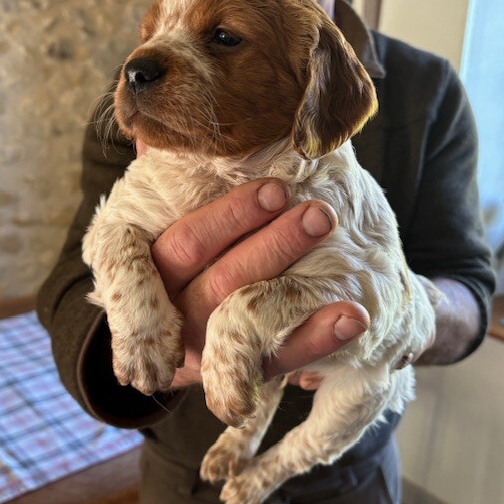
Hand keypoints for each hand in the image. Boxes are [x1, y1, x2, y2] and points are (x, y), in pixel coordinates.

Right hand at [148, 177, 368, 389]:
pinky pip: (280, 357)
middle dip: (275, 244)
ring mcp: (208, 348)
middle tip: (320, 213)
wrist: (165, 348)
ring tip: (341, 261)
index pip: (186, 244)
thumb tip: (149, 133)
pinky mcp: (241, 370)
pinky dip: (318, 337)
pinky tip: (354, 315)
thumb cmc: (175, 271)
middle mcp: (178, 314)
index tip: (275, 190)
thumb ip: (161, 192)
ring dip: (299, 285)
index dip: (229, 217)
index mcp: (155, 275)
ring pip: (251, 316)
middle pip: (224, 279)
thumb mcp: (156, 236)